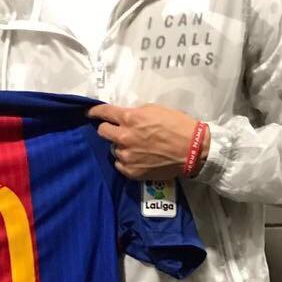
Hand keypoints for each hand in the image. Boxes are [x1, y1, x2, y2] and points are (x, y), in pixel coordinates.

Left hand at [87, 103, 208, 179]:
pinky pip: (120, 164)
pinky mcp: (132, 171)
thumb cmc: (177, 126)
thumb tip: (123, 116)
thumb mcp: (155, 110)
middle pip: (102, 131)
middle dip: (108, 129)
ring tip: (137, 147)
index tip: (90, 113)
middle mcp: (124, 137)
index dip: (94, 111)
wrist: (192, 150)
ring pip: (113, 148)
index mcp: (130, 118)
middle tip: (118, 130)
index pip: (103, 112)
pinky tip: (138, 158)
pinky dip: (126, 160)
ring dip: (121, 146)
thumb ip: (135, 112)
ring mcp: (127, 156)